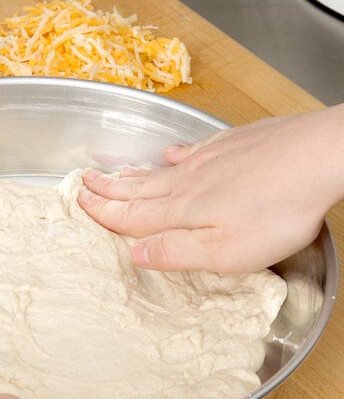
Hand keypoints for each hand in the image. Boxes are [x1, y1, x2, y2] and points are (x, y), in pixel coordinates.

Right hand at [78, 105, 343, 273]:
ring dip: (132, 174)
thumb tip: (134, 253)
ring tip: (113, 172)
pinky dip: (175, 155)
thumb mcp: (223, 251)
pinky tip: (170, 154)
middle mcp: (187, 182)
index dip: (103, 211)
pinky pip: (193, 151)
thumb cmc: (275, 212)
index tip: (80, 203)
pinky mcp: (233, 145)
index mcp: (181, 212)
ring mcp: (210, 160)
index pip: (130, 214)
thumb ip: (175, 252)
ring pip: (159, 170)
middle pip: (138, 189)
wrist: (320, 157)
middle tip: (83, 182)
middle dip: (108, 189)